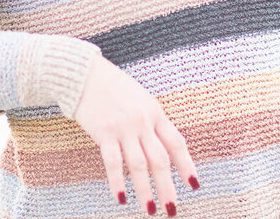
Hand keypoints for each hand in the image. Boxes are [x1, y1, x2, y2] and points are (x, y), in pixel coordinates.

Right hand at [73, 54, 198, 215]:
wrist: (85, 74)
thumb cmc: (114, 86)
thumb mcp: (141, 98)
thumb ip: (152, 120)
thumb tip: (163, 147)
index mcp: (155, 112)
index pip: (176, 143)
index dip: (186, 165)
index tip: (193, 185)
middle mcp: (143, 121)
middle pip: (160, 160)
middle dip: (167, 187)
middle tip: (172, 209)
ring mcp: (123, 128)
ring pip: (139, 165)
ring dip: (146, 190)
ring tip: (151, 210)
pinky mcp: (103, 132)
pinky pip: (113, 162)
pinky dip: (118, 182)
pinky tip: (121, 198)